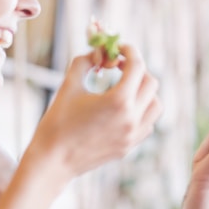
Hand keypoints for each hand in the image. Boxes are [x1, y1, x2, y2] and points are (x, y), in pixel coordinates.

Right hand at [26, 44, 160, 178]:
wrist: (53, 161)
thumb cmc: (57, 122)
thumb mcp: (69, 85)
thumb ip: (85, 62)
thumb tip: (99, 53)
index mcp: (118, 101)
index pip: (137, 66)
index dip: (129, 50)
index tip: (119, 47)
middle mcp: (132, 118)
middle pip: (150, 83)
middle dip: (136, 70)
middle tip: (119, 66)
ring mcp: (133, 135)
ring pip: (155, 104)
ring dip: (144, 91)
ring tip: (124, 87)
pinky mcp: (129, 146)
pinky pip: (148, 123)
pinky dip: (141, 111)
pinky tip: (122, 109)